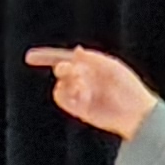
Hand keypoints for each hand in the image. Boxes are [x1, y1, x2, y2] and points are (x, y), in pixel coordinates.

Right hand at [25, 45, 156, 137]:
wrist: (135, 113)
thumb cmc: (128, 88)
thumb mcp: (111, 67)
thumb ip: (91, 59)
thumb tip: (75, 51)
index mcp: (91, 66)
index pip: (64, 58)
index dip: (46, 56)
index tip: (29, 57)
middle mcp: (83, 79)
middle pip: (60, 69)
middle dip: (65, 69)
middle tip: (78, 73)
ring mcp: (80, 94)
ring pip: (59, 85)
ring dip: (68, 83)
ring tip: (84, 88)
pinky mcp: (78, 109)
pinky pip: (61, 99)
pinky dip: (67, 95)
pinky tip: (81, 96)